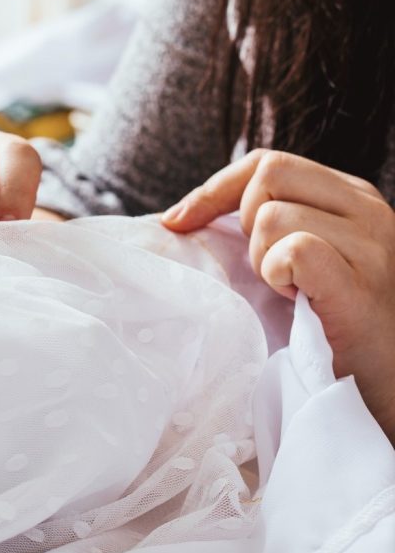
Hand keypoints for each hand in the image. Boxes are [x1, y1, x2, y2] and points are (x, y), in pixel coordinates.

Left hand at [162, 149, 394, 442]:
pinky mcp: (360, 287)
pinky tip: (295, 300)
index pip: (268, 163)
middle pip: (269, 174)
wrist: (388, 389)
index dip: (215, 189)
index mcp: (352, 200)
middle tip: (265, 270)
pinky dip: (278, 274)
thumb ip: (274, 228)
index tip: (178, 223)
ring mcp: (371, 247)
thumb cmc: (333, 329)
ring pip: (274, 216)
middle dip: (245, 222)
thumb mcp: (308, 262)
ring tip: (289, 292)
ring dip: (262, 260)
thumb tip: (179, 218)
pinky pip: (295, 251)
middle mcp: (368, 211)